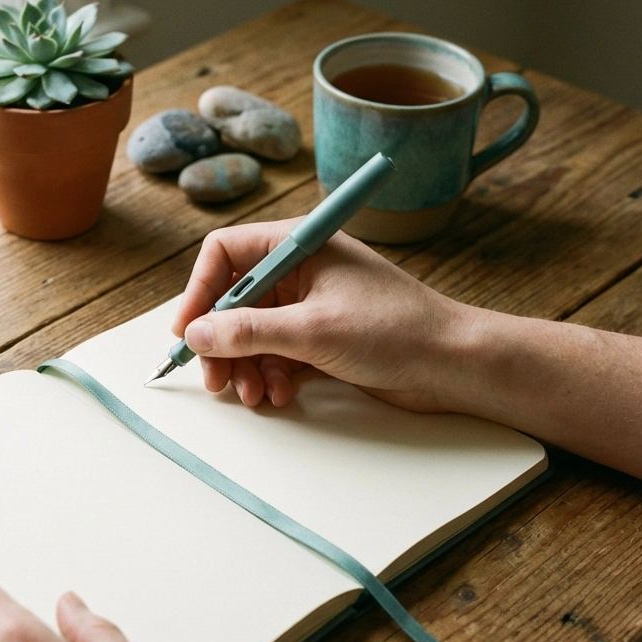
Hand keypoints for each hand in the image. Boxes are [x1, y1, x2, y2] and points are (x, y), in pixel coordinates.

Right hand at [173, 220, 471, 410]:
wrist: (454, 364)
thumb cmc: (395, 331)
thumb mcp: (312, 331)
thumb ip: (249, 331)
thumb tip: (197, 333)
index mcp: (300, 246)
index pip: (226, 254)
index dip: (200, 291)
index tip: (188, 332)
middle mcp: (302, 270)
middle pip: (235, 299)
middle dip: (222, 341)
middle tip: (215, 380)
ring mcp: (311, 304)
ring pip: (254, 332)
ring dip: (246, 366)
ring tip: (254, 396)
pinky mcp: (321, 336)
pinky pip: (278, 352)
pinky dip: (272, 374)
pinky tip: (279, 395)